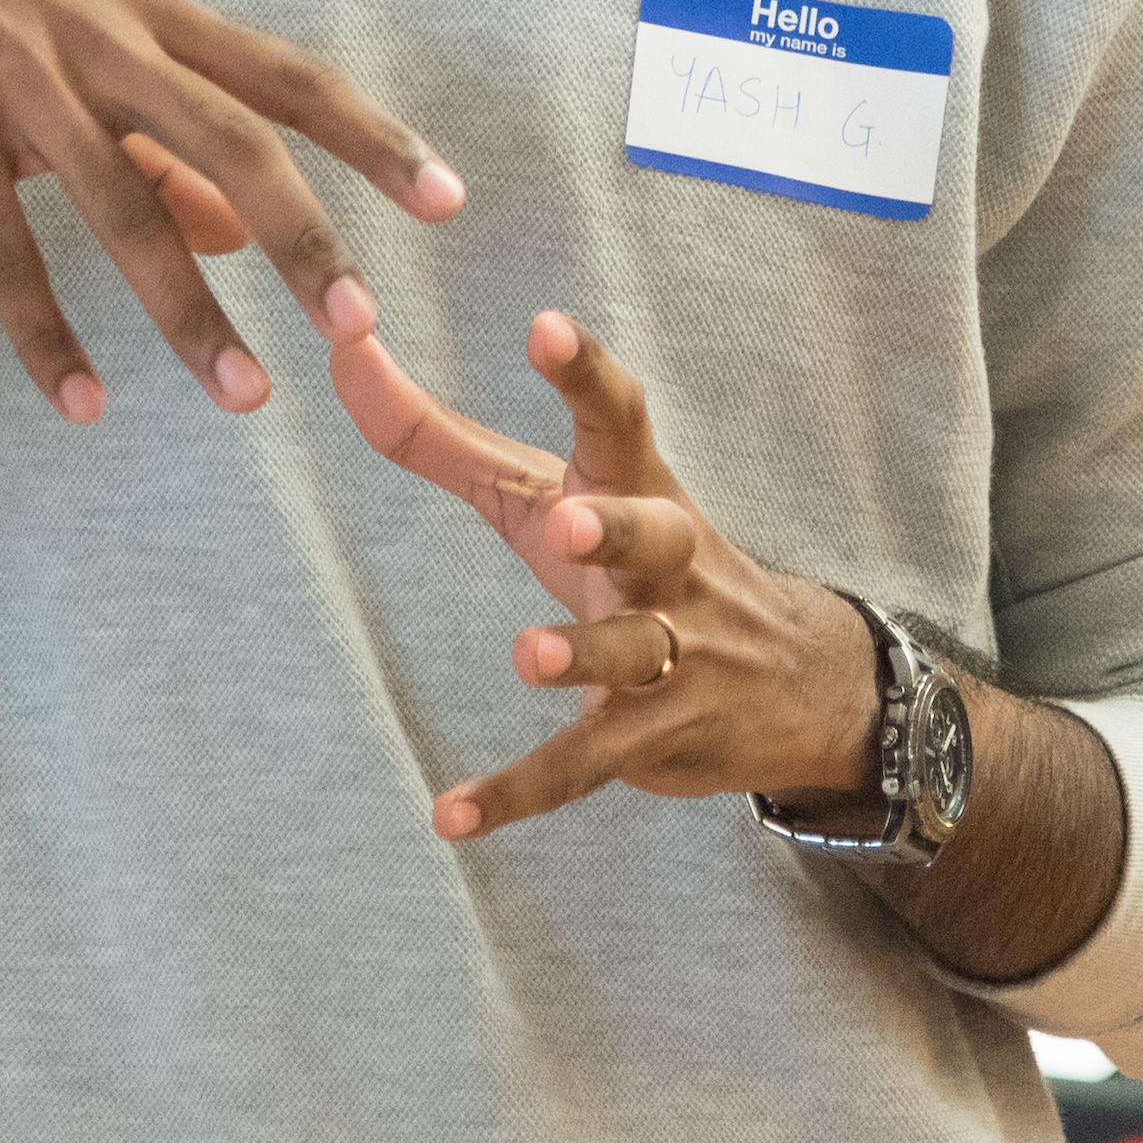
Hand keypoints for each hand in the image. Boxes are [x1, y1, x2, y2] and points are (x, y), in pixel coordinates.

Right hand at [0, 0, 463, 419]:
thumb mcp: (76, 41)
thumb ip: (158, 137)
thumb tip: (236, 232)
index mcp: (146, 13)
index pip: (284, 74)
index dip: (370, 135)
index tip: (447, 198)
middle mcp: (100, 41)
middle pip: (229, 138)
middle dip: (303, 233)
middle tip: (362, 320)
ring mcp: (20, 82)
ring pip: (125, 207)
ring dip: (187, 310)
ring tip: (242, 394)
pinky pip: (4, 244)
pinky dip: (45, 328)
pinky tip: (82, 399)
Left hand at [321, 305, 880, 840]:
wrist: (798, 682)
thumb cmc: (644, 562)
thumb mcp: (556, 493)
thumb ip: (442, 438)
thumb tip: (343, 359)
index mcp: (641, 487)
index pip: (620, 417)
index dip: (585, 373)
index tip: (544, 326)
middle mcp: (668, 566)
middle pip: (652, 534)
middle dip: (615, 528)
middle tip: (570, 518)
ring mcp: (669, 655)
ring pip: (629, 654)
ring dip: (580, 653)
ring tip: (526, 656)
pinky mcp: (649, 739)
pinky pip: (581, 767)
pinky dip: (517, 793)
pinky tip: (450, 816)